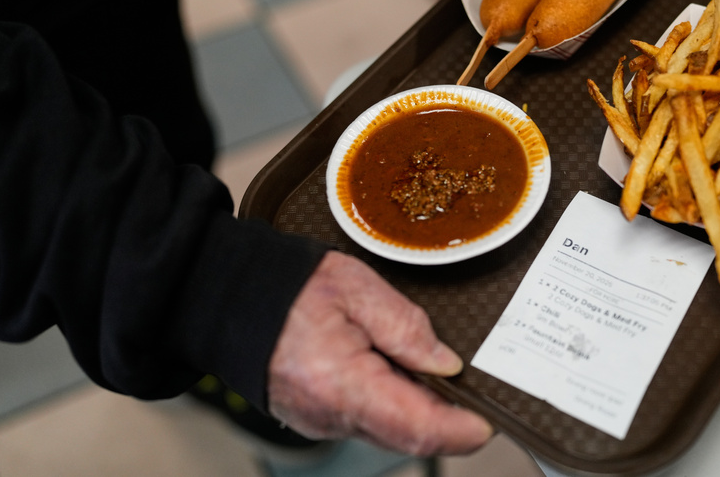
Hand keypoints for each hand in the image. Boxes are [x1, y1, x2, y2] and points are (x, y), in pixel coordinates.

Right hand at [267, 250, 493, 454]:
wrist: (230, 296)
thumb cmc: (287, 286)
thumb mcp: (357, 287)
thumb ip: (406, 326)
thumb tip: (446, 363)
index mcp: (342, 384)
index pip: (416, 428)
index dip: (460, 432)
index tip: (489, 424)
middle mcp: (329, 415)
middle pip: (407, 433)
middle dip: (445, 415)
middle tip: (469, 385)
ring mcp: (320, 421)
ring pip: (388, 428)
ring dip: (416, 405)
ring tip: (423, 363)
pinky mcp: (317, 417)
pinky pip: (366, 418)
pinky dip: (389, 400)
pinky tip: (391, 367)